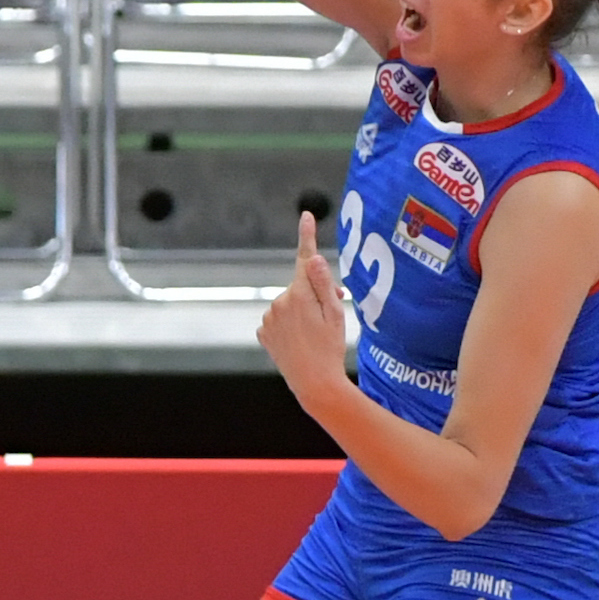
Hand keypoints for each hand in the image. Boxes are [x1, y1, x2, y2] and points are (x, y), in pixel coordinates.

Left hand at [256, 212, 349, 403]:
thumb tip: (313, 259)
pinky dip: (288, 326)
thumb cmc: (330, 349)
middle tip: (329, 317)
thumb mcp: (336, 315)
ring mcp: (269, 318)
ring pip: (289, 305)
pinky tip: (299, 341)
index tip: (306, 216)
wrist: (314, 383)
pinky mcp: (263, 332)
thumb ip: (324, 285)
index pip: (304, 258)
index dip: (306, 235)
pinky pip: (278, 320)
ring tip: (314, 335)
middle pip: (300, 287)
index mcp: (300, 295)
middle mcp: (280, 302)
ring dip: (301, 312)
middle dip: (314, 295)